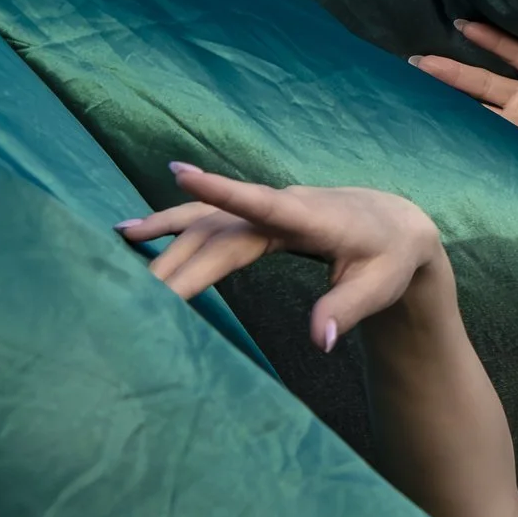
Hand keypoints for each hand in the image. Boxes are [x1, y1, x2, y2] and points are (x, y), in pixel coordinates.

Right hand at [116, 164, 446, 350]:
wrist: (396, 224)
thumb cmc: (389, 259)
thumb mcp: (378, 287)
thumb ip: (346, 311)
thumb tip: (320, 342)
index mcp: (310, 218)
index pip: (261, 203)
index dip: (222, 190)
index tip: (180, 173)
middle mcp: (280, 206)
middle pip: (221, 230)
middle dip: (181, 260)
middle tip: (143, 290)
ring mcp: (264, 208)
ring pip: (207, 221)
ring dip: (165, 232)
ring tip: (121, 239)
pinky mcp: (256, 216)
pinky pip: (209, 219)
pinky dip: (174, 224)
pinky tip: (137, 231)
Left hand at [410, 21, 517, 200]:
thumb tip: (488, 200)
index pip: (472, 149)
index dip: (442, 143)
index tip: (408, 140)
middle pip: (467, 113)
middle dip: (435, 105)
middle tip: (397, 95)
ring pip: (482, 81)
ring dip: (451, 71)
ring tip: (417, 62)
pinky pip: (516, 53)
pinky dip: (492, 39)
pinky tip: (465, 26)